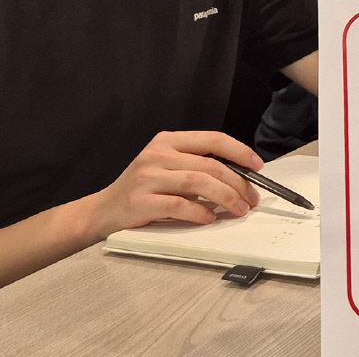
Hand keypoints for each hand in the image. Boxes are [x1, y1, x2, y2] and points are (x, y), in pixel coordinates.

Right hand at [85, 131, 264, 238]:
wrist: (102, 211)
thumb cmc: (142, 190)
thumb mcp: (167, 167)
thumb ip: (196, 166)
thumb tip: (240, 178)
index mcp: (167, 141)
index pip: (212, 139)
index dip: (239, 151)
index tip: (257, 165)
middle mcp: (157, 154)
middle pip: (209, 165)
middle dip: (237, 183)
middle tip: (251, 199)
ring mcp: (147, 177)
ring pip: (198, 183)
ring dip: (225, 198)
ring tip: (237, 210)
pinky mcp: (140, 201)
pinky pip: (179, 205)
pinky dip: (199, 212)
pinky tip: (209, 219)